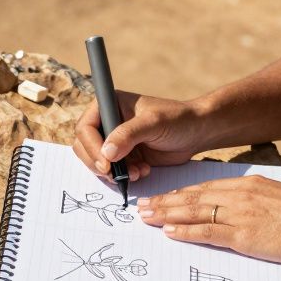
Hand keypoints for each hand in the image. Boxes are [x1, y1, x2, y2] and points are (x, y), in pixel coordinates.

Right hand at [72, 92, 208, 180]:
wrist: (197, 133)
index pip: (85, 127)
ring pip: (96, 161)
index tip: (106, 164)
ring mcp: (115, 140)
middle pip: (84, 146)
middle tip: (116, 175)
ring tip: (136, 172)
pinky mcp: (124, 156)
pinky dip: (123, 176)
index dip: (91, 147)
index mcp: (109, 105)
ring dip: (112, 172)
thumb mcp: (153, 123)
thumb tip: (106, 153)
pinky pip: (112, 171)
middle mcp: (108, 121)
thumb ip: (128, 135)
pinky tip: (142, 171)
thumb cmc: (177, 119)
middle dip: (98, 163)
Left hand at [136, 175, 280, 266]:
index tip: (162, 197)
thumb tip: (238, 211)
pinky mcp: (243, 235)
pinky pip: (207, 232)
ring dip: (167, 215)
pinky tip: (170, 233)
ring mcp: (239, 214)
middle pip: (193, 197)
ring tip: (146, 218)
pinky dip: (185, 232)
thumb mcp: (277, 199)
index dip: (180, 193)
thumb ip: (254, 202)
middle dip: (165, 202)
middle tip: (143, 206)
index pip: (205, 187)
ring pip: (194, 212)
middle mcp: (239, 194)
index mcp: (248, 184)